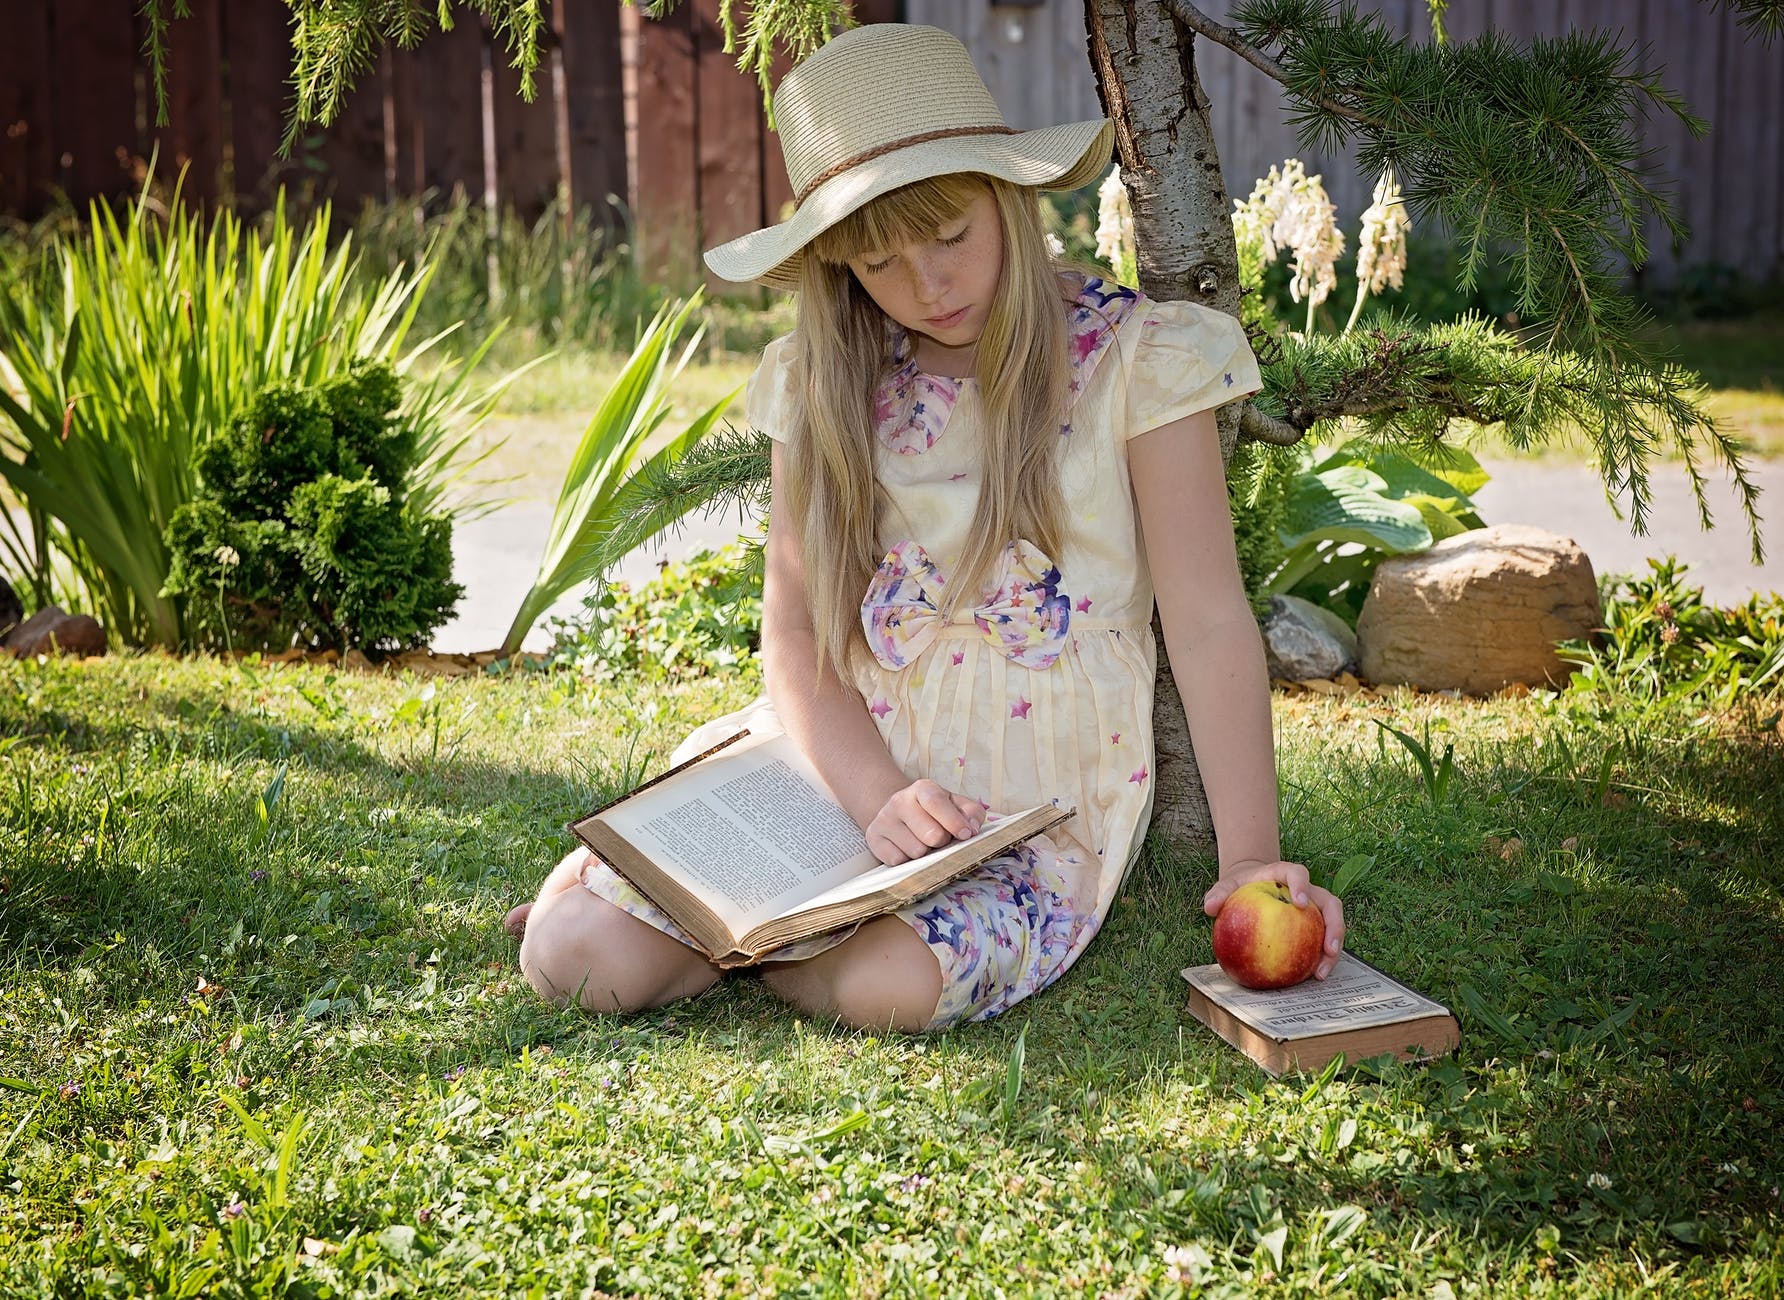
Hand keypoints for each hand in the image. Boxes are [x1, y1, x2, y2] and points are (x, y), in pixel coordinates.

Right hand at [866, 779, 984, 864]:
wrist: (900, 814)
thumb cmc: (934, 813)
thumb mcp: (956, 805)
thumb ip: (972, 812)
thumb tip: (973, 828)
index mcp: (922, 788)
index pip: (936, 802)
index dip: (954, 822)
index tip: (966, 835)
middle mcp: (900, 800)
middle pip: (930, 834)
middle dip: (941, 842)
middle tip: (940, 839)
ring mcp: (884, 819)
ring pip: (915, 851)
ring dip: (925, 854)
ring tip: (923, 844)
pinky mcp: (873, 838)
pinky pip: (897, 861)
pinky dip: (907, 861)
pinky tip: (907, 850)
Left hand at [1203, 859, 1345, 979]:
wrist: (1249, 890)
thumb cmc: (1240, 887)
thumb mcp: (1227, 887)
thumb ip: (1218, 894)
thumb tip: (1208, 907)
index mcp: (1285, 874)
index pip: (1298, 873)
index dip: (1302, 886)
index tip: (1301, 903)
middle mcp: (1307, 890)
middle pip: (1330, 903)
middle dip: (1334, 926)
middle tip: (1328, 949)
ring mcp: (1314, 909)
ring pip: (1333, 925)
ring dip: (1333, 949)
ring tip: (1321, 972)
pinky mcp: (1313, 927)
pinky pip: (1322, 942)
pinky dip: (1320, 959)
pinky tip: (1311, 976)